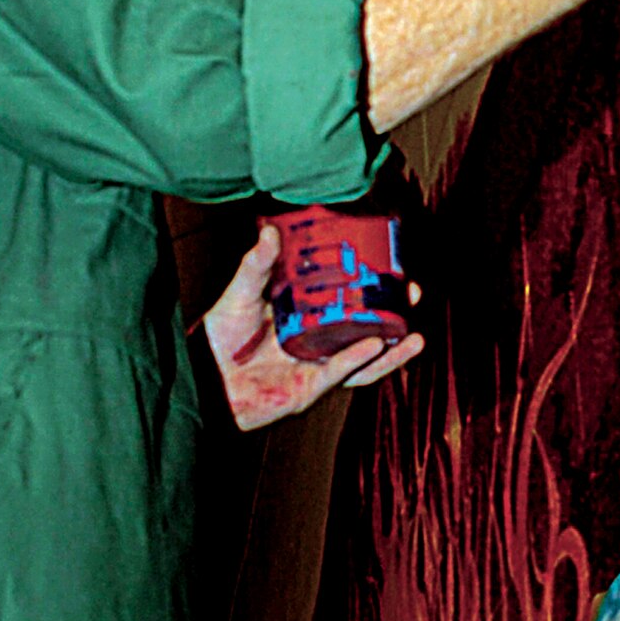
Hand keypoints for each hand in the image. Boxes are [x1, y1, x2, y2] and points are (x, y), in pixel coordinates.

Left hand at [202, 224, 423, 431]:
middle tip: (412, 295)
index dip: (373, 287)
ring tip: (415, 338)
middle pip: (366, 330)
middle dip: (394, 318)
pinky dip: (357, 361)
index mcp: (308, 316)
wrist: (204, 375)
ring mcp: (316, 367)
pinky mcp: (308, 388)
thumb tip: (269, 231)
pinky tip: (375, 346)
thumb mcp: (241, 292)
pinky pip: (338, 374)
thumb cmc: (221, 335)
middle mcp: (318, 342)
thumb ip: (257, 265)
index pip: (348, 299)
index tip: (394, 267)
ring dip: (391, 352)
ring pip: (363, 361)